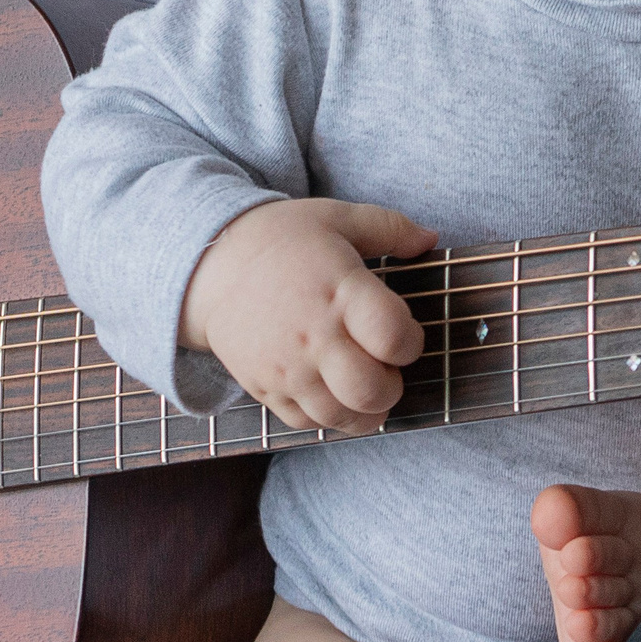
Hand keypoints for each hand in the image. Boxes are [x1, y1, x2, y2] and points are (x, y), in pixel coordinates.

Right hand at [180, 198, 432, 432]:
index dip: (412, 341)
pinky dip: (329, 417)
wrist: (210, 265)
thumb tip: (431, 239)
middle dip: (393, 385)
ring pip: (342, 417)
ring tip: (364, 384)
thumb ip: (391, 228)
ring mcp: (287, 368)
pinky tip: (334, 392)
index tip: (402, 332)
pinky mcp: (265, 388)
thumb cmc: (281, 238)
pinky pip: (307, 424)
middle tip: (385, 365)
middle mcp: (314, 335)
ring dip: (366, 410)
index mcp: (338, 289)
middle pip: (371, 389)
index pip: (393, 337)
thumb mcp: (337, 217)